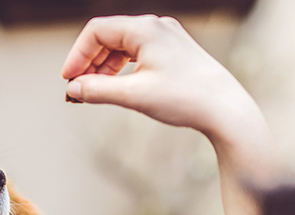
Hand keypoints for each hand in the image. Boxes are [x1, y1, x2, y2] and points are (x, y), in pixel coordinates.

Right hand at [60, 15, 262, 147]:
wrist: (226, 109)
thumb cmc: (186, 98)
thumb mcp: (135, 96)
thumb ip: (99, 91)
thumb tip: (73, 90)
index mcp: (144, 28)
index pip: (97, 31)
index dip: (77, 55)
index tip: (68, 81)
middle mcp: (156, 26)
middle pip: (109, 37)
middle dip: (89, 64)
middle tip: (76, 91)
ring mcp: (167, 37)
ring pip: (123, 46)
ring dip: (104, 68)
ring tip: (93, 93)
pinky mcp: (175, 51)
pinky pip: (139, 54)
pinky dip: (123, 69)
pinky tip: (117, 87)